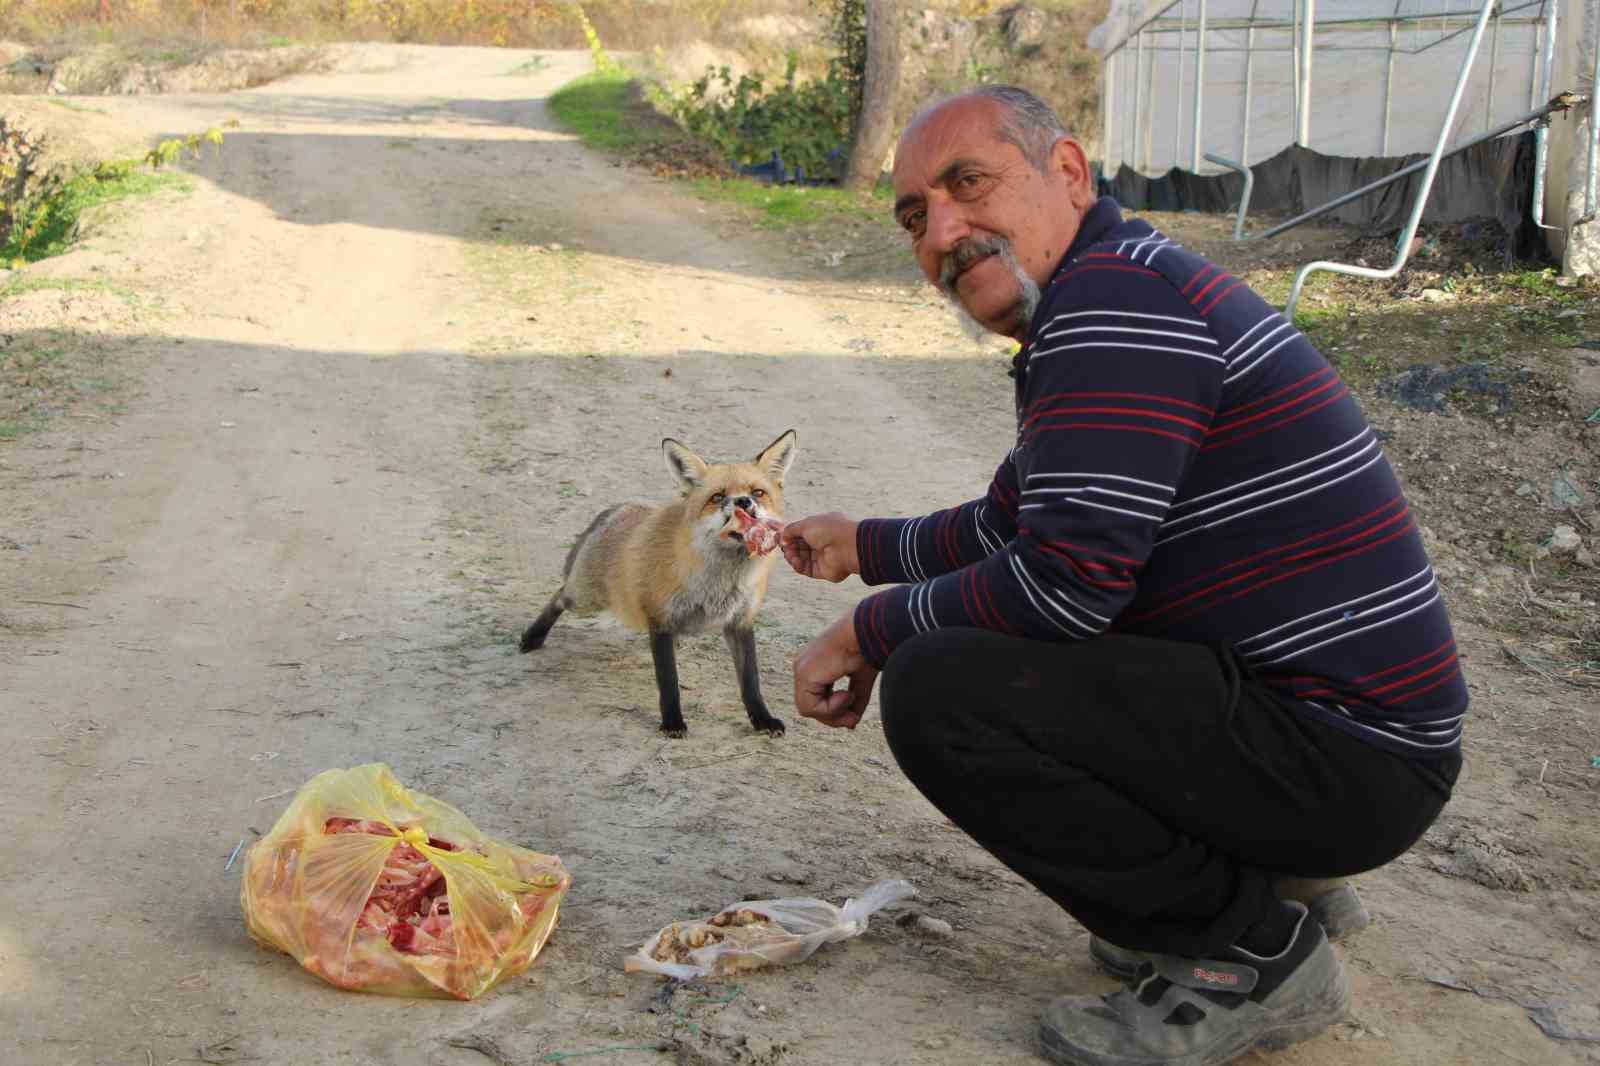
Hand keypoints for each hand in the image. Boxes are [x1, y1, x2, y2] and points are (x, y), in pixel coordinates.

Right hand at [780, 512, 859, 582]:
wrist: (847, 545)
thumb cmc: (829, 530)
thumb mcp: (806, 524)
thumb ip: (791, 530)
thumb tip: (781, 537)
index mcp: (820, 529)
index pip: (800, 533)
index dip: (788, 536)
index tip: (778, 537)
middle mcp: (821, 543)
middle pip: (799, 547)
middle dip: (789, 546)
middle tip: (784, 546)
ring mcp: (822, 557)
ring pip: (800, 558)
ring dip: (792, 556)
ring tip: (790, 554)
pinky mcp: (822, 571)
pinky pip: (806, 569)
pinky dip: (798, 565)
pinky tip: (795, 561)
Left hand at [793, 611, 878, 729]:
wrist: (866, 633)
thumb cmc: (866, 649)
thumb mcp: (860, 680)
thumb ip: (854, 700)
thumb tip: (852, 722)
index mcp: (816, 665)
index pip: (817, 698)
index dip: (834, 712)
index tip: (853, 717)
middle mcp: (805, 667)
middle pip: (811, 706)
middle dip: (833, 717)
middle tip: (852, 720)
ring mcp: (801, 670)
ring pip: (808, 709)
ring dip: (833, 712)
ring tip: (850, 697)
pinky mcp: (804, 675)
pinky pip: (810, 707)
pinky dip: (830, 708)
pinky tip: (845, 694)